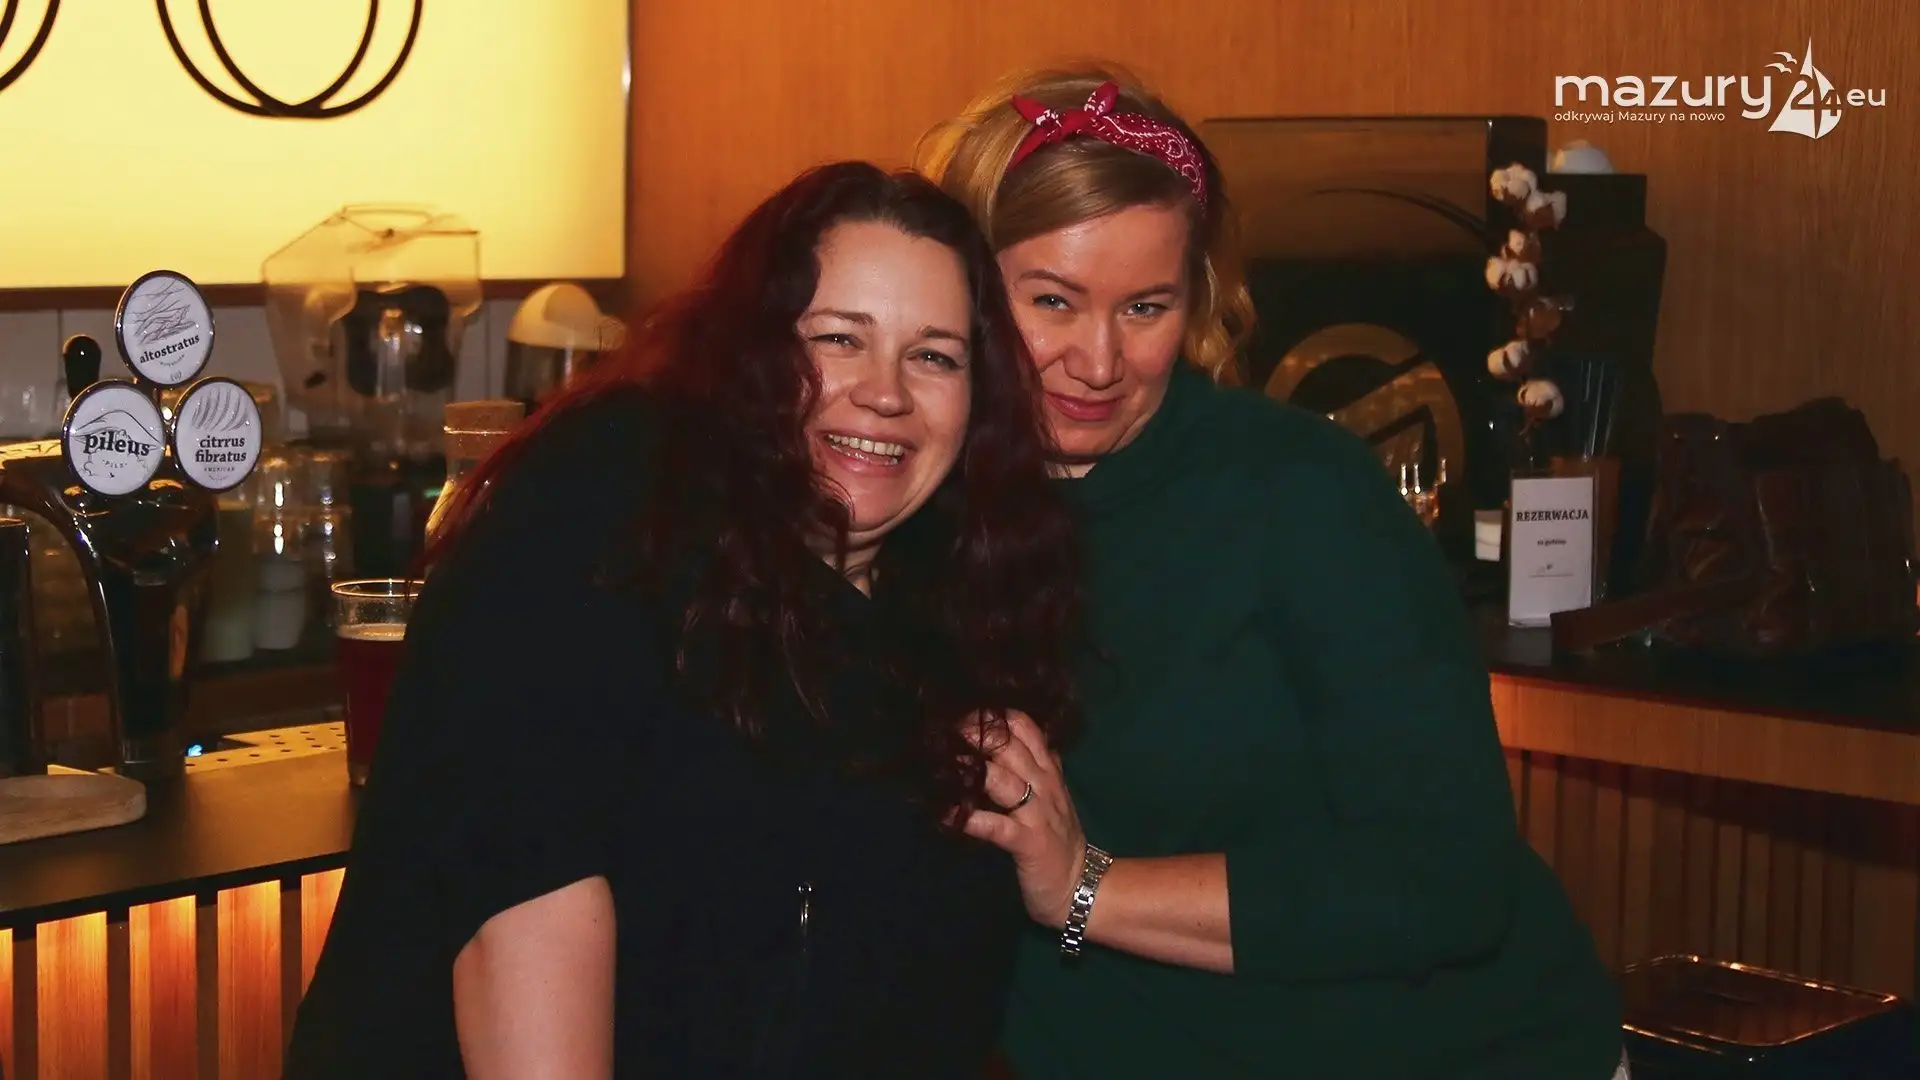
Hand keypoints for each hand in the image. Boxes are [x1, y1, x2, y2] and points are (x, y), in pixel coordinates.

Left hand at [963, 709, 1086, 928]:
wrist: (1083, 886)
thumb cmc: (1059, 840)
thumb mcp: (1052, 796)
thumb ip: (1037, 767)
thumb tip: (1011, 739)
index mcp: (1048, 772)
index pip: (1026, 728)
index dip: (994, 716)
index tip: (964, 712)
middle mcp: (1044, 785)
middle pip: (1011, 746)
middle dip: (976, 734)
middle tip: (945, 729)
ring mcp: (1037, 813)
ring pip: (1004, 779)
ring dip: (972, 769)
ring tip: (943, 761)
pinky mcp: (1028, 842)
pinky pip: (996, 826)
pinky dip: (970, 819)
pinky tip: (945, 814)